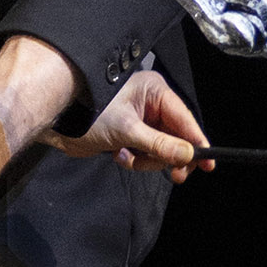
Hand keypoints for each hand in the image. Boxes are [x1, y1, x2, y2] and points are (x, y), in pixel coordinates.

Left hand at [56, 67, 209, 181]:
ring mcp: (139, 119)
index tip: (208, 162)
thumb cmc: (89, 114)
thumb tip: (188, 154)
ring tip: (130, 159)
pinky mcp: (128, 133)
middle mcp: (150, 102)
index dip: (196, 141)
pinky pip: (145, 152)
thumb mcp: (128, 131)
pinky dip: (135, 159)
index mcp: (154, 91)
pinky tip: (119, 155)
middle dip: (170, 156)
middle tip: (177, 176)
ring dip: (148, 160)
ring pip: (160, 148)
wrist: (58, 123)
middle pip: (175, 136)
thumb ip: (160, 144)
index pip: (184, 118)